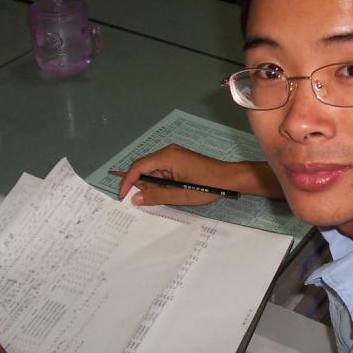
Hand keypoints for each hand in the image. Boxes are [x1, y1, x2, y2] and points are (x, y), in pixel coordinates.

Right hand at [119, 144, 239, 206]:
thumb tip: (135, 198)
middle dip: (141, 184)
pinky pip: (163, 171)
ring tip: (162, 197)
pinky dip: (161, 182)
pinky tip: (169, 192)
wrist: (230, 178)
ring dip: (153, 185)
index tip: (122, 196)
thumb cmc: (208, 185)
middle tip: (144, 200)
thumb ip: (156, 196)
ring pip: (153, 171)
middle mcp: (168, 152)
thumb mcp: (180, 195)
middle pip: (145, 168)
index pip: (138, 166)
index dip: (127, 181)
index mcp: (167, 156)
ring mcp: (175, 155)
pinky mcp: (179, 161)